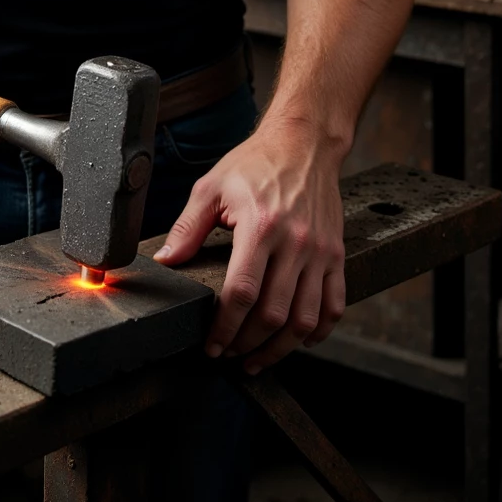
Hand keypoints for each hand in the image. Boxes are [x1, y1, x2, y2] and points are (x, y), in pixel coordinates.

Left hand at [153, 121, 345, 373]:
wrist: (304, 143)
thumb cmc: (255, 163)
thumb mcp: (212, 187)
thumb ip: (187, 227)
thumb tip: (165, 260)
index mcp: (260, 226)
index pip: (241, 293)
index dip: (224, 328)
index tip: (211, 345)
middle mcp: (294, 243)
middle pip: (273, 315)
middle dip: (247, 345)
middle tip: (229, 355)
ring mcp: (319, 252)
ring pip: (305, 320)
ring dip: (280, 349)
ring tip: (257, 358)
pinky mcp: (336, 255)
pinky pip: (334, 306)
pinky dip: (318, 332)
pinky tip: (298, 340)